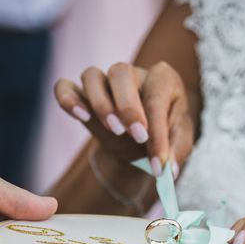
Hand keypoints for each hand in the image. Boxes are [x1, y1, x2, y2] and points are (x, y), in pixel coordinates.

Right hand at [54, 62, 192, 177]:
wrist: (142, 141)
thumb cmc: (164, 135)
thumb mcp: (179, 143)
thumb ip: (176, 152)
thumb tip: (170, 170)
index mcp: (162, 79)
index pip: (157, 99)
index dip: (158, 133)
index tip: (159, 163)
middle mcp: (132, 73)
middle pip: (121, 73)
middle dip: (128, 106)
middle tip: (137, 136)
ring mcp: (104, 81)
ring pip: (92, 76)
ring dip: (100, 104)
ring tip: (114, 130)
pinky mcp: (83, 94)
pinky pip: (65, 86)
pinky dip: (67, 98)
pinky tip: (79, 116)